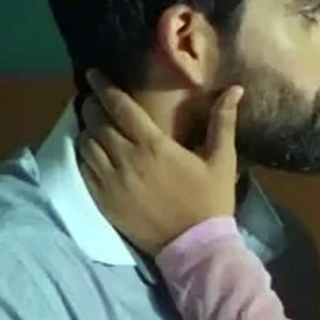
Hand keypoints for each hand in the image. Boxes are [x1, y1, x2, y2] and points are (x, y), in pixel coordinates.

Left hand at [77, 69, 243, 255]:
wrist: (194, 245)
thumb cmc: (210, 199)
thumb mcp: (222, 159)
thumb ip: (223, 122)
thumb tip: (235, 89)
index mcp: (154, 145)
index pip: (120, 107)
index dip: (104, 87)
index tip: (94, 74)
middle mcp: (126, 159)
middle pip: (97, 123)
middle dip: (92, 106)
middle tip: (93, 99)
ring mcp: (111, 182)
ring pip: (86, 145)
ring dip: (87, 131)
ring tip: (93, 125)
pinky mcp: (103, 200)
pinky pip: (84, 170)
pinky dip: (84, 157)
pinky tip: (92, 154)